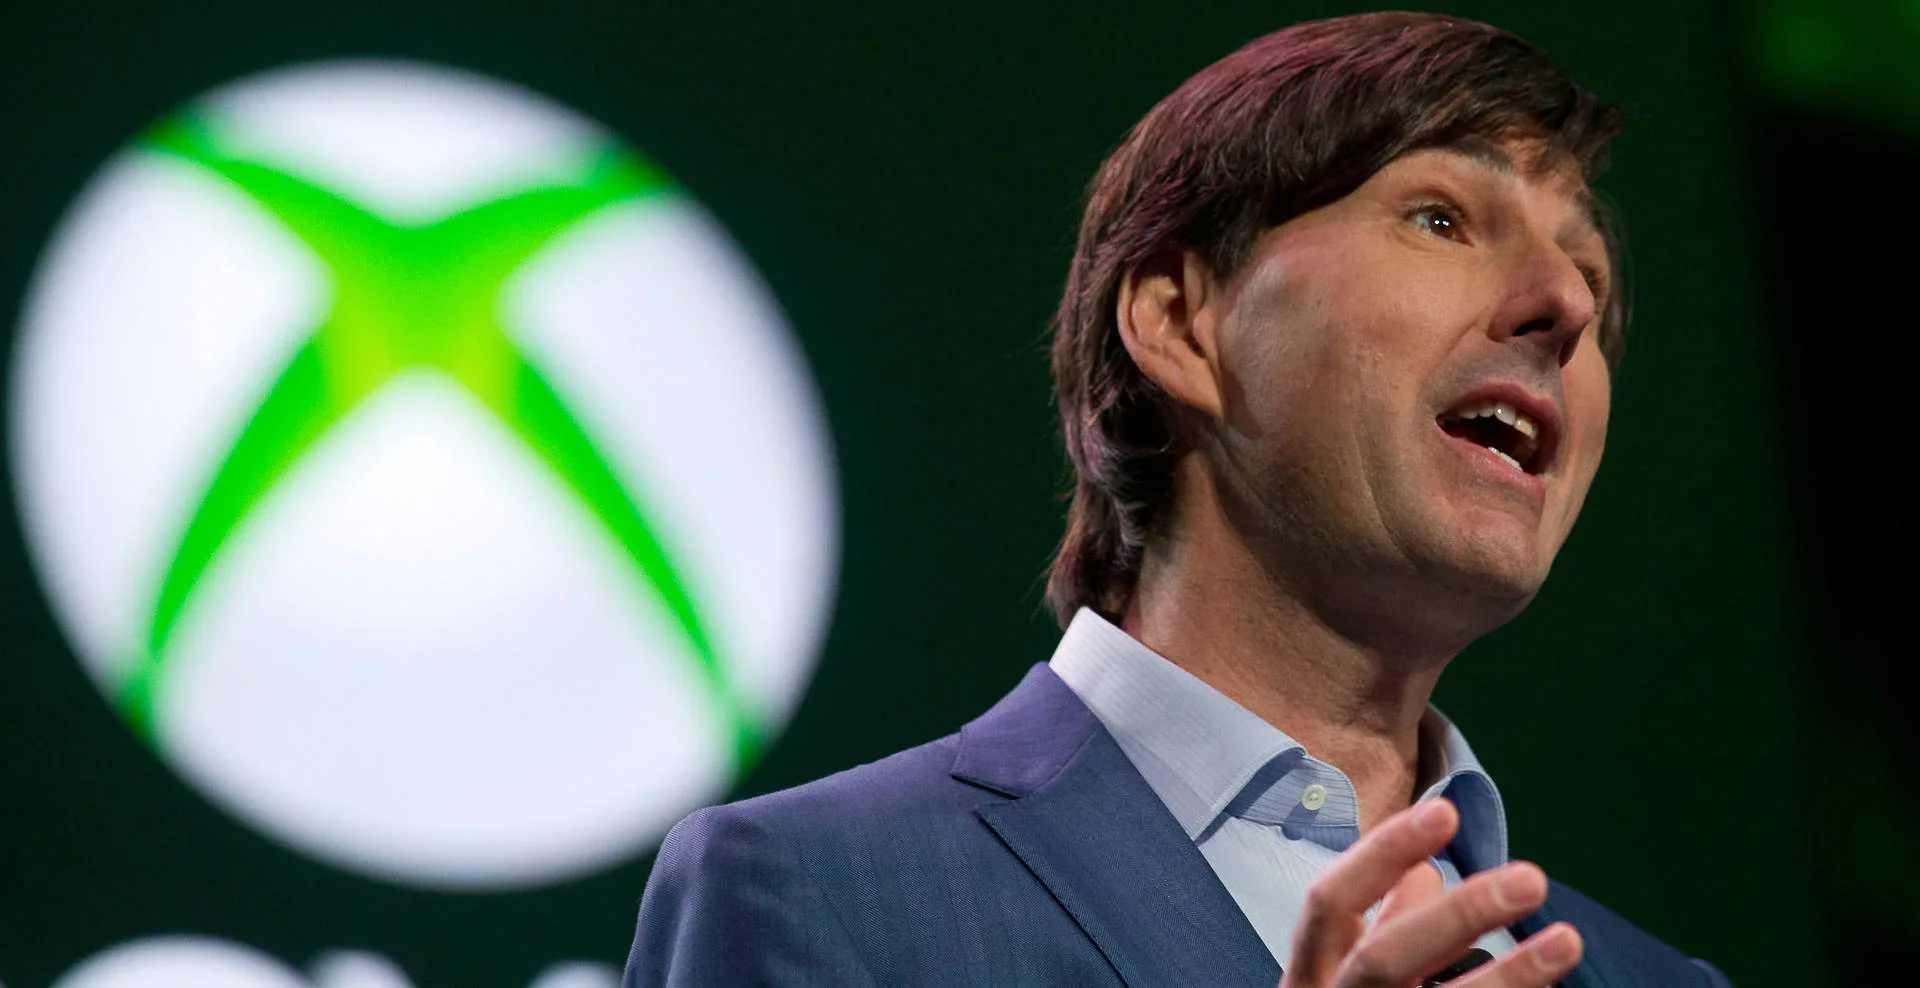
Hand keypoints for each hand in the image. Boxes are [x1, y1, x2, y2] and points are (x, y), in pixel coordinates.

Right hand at [1276, 799, 1582, 987]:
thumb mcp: (1342, 982)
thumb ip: (1382, 926)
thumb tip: (1426, 871)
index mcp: (1309, 979)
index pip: (1331, 903)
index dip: (1381, 854)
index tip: (1444, 810)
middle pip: (1386, 959)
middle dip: (1458, 916)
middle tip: (1531, 877)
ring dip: (1510, 978)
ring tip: (1569, 939)